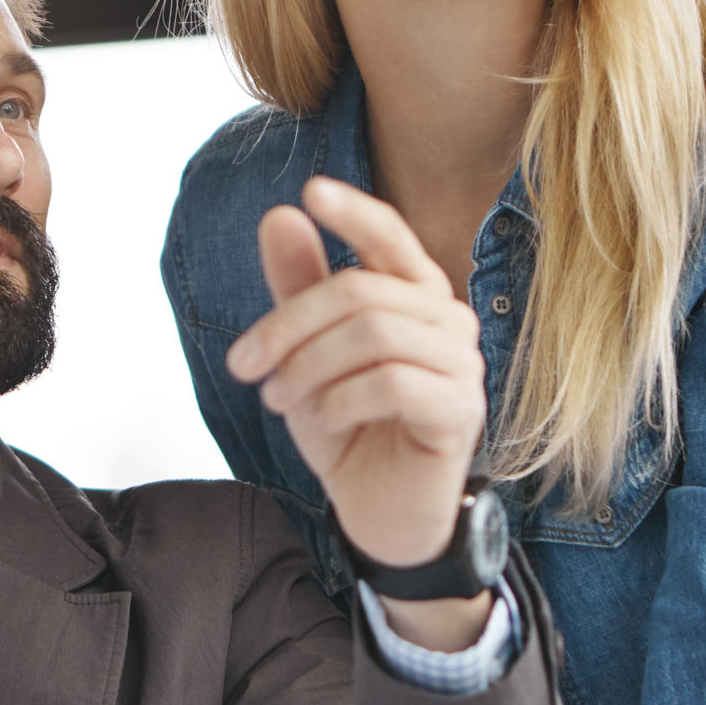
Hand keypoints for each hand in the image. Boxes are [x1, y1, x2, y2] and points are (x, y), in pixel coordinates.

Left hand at [224, 178, 488, 638]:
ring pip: (374, 332)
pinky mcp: (460, 413)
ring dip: (309, 366)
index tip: (311, 191)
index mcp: (414, 297)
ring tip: (279, 398)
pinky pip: (393, 383)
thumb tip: (280, 215)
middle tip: (244, 366)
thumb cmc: (349, 427)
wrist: (378, 512)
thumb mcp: (306, 355)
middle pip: (360, 290)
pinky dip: (340, 399)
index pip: (391, 236)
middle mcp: (447, 322)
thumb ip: (297, 288)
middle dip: (287, 324)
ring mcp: (461, 367)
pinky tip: (322, 420)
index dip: (355, 211)